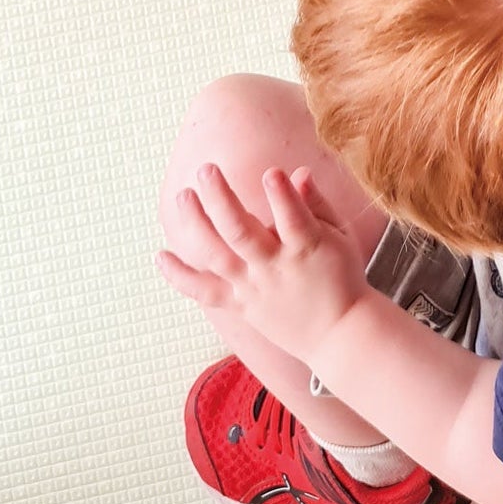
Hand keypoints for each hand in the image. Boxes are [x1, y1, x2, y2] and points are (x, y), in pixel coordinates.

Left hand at [157, 163, 370, 358]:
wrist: (339, 333)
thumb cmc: (341, 276)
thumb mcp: (339, 236)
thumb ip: (316, 203)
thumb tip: (298, 172)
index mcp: (306, 247)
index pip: (293, 218)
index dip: (281, 195)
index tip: (271, 172)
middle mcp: (275, 268)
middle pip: (241, 233)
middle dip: (221, 199)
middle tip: (206, 169)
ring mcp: (254, 288)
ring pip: (218, 256)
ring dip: (197, 226)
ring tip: (183, 196)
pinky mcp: (241, 305)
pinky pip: (205, 292)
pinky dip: (180, 277)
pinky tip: (160, 255)